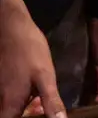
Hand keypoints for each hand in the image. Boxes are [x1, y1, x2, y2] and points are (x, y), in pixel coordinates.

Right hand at [0, 0, 63, 117]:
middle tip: (46, 109)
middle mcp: (2, 102)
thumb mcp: (46, 76)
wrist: (12, 29)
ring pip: (13, 109)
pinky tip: (37, 94)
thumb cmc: (30, 52)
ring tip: (44, 103)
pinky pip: (14, 99)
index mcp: (11, 105)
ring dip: (28, 109)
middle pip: (13, 116)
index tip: (41, 117)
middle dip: (31, 115)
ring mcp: (1, 93)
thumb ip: (51, 101)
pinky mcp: (4, 84)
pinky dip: (26, 100)